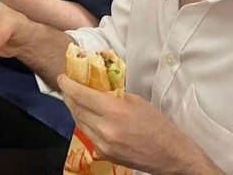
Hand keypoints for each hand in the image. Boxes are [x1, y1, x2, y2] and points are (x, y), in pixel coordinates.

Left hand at [58, 76, 211, 172]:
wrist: (170, 155)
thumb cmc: (157, 124)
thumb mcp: (136, 101)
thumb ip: (112, 93)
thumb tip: (95, 84)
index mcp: (113, 111)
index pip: (80, 95)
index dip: (67, 84)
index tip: (62, 77)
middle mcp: (104, 129)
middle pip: (76, 108)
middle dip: (69, 96)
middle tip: (68, 87)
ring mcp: (102, 144)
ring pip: (79, 122)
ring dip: (76, 110)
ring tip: (78, 100)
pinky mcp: (103, 154)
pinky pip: (88, 134)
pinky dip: (86, 124)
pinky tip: (90, 117)